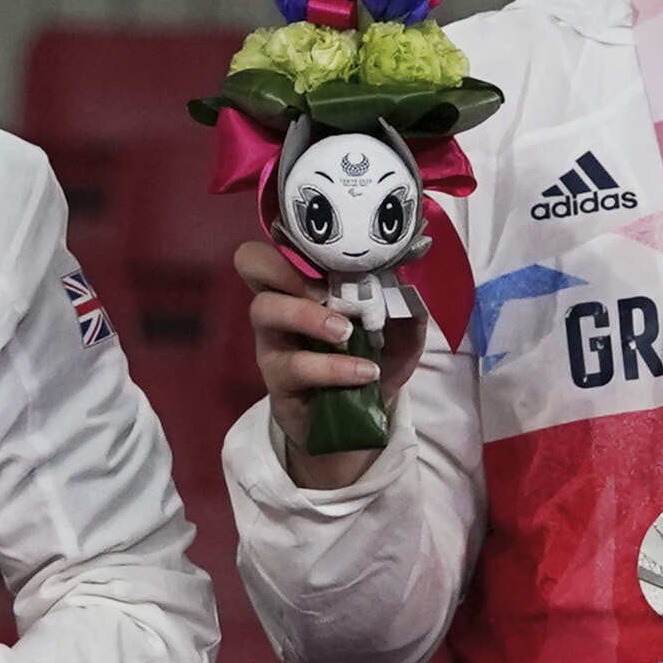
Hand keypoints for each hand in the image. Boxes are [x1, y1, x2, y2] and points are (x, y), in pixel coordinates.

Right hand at [235, 241, 425, 490]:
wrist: (355, 424)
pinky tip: (364, 372)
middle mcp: (280, 303)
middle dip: (286, 265)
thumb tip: (411, 287)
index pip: (280, 240)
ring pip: (264, 309)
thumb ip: (407, 311)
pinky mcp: (276, 380)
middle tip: (324, 287)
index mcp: (305, 282)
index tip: (337, 254)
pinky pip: (295, 365)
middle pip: (250, 260)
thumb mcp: (399, 337)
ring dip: (310, 315)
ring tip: (346, 333)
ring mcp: (272, 341)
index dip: (296, 238)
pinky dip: (334, 367)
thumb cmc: (367, 363)